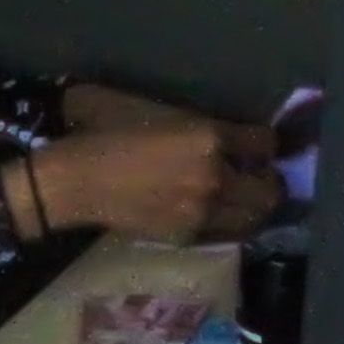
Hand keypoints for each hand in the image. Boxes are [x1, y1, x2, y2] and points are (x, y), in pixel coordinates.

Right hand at [33, 126, 282, 244]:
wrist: (74, 179)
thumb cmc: (104, 129)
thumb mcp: (153, 107)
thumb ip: (194, 119)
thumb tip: (222, 127)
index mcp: (209, 138)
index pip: (263, 143)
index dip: (266, 142)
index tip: (260, 142)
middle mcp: (216, 178)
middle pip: (270, 190)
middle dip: (270, 181)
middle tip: (259, 174)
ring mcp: (203, 213)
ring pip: (254, 218)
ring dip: (255, 207)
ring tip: (244, 197)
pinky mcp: (187, 236)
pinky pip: (226, 232)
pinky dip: (230, 222)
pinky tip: (217, 212)